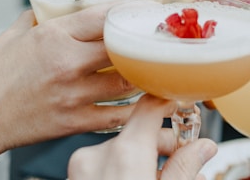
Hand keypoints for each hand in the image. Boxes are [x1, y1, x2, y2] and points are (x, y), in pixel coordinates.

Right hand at [0, 5, 135, 168]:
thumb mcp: (12, 36)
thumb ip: (34, 18)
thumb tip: (47, 9)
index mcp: (53, 36)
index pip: (101, 16)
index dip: (126, 9)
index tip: (138, 8)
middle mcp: (68, 63)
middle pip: (120, 47)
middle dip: (135, 40)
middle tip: (144, 38)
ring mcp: (73, 94)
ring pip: (124, 81)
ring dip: (137, 73)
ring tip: (143, 67)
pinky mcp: (73, 121)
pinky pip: (115, 115)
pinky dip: (131, 108)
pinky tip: (138, 101)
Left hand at [68, 94, 217, 179]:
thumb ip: (183, 169)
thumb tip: (202, 148)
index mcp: (122, 155)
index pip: (147, 107)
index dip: (165, 100)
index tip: (175, 101)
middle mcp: (94, 154)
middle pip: (134, 129)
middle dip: (158, 139)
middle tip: (179, 152)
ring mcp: (79, 165)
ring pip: (118, 144)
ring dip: (139, 152)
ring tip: (157, 168)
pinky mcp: (72, 173)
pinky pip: (102, 157)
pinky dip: (120, 163)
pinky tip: (133, 173)